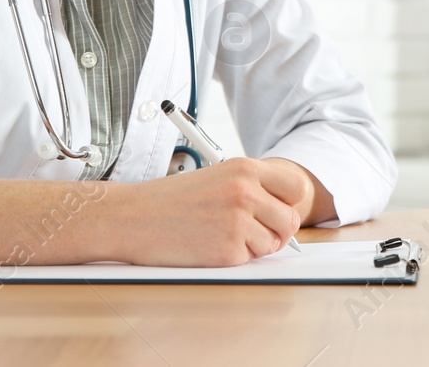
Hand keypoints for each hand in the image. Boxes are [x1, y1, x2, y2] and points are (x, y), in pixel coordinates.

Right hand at [111, 157, 310, 265]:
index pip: (296, 187)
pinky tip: (208, 245)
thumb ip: (251, 189)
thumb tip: (285, 213)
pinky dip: (233, 258)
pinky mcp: (227, 251)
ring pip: (272, 244)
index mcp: (244, 169)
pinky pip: (248, 260)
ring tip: (221, 234)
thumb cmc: (170, 199)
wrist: (132, 217)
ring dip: (253, 246)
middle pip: (290, 220)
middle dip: (277, 231)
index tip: (278, 210)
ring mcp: (238, 222)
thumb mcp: (216, 177)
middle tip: (253, 231)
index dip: (289, 202)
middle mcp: (246, 193)